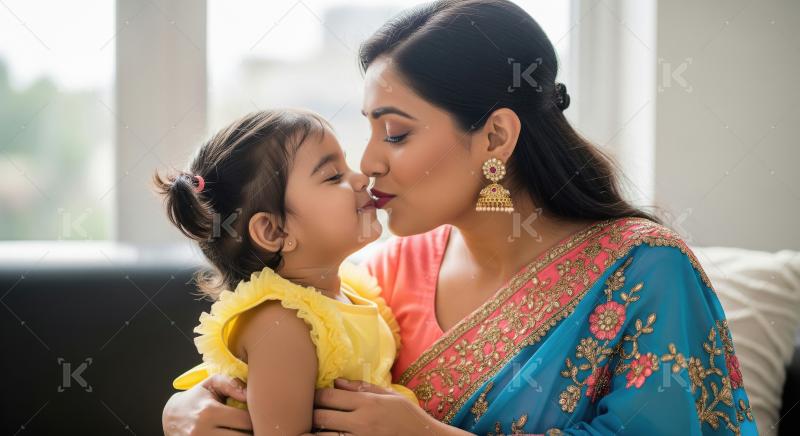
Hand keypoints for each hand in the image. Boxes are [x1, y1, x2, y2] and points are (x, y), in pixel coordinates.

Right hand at [162, 374, 252, 435]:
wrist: (171, 417)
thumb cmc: (196, 398)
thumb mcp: (210, 384)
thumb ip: (232, 384)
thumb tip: (249, 394)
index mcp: (209, 411)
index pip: (244, 421)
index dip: (254, 419)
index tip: (254, 416)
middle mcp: (202, 430)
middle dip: (250, 432)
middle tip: (250, 426)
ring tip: (241, 430)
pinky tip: (230, 433)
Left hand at [311, 379, 467, 435]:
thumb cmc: (408, 417)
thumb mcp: (390, 396)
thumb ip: (362, 388)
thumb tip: (337, 382)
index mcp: (368, 403)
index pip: (329, 396)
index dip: (315, 395)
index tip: (314, 396)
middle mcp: (361, 422)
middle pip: (320, 417)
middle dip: (312, 413)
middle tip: (311, 412)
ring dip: (317, 431)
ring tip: (316, 427)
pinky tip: (329, 435)